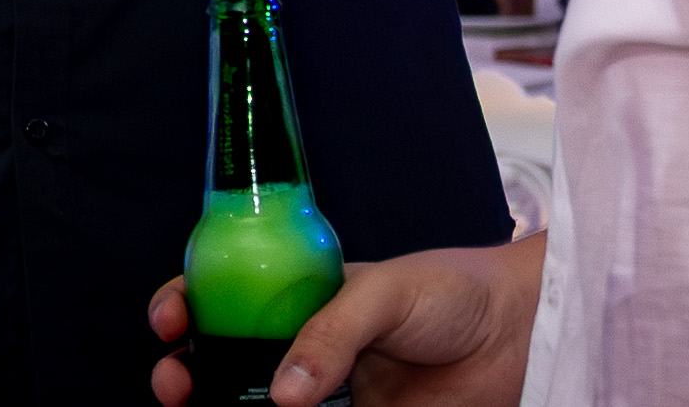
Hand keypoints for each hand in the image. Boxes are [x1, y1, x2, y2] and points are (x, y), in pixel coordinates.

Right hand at [145, 233, 544, 406]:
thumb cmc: (459, 292)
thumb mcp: (387, 291)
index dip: (187, 304)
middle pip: (223, 362)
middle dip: (184, 371)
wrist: (520, 339)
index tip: (169, 320)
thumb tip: (285, 392)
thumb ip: (333, 333)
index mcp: (303, 294)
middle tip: (174, 383)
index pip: (226, 293)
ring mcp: (328, 396)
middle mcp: (306, 346)